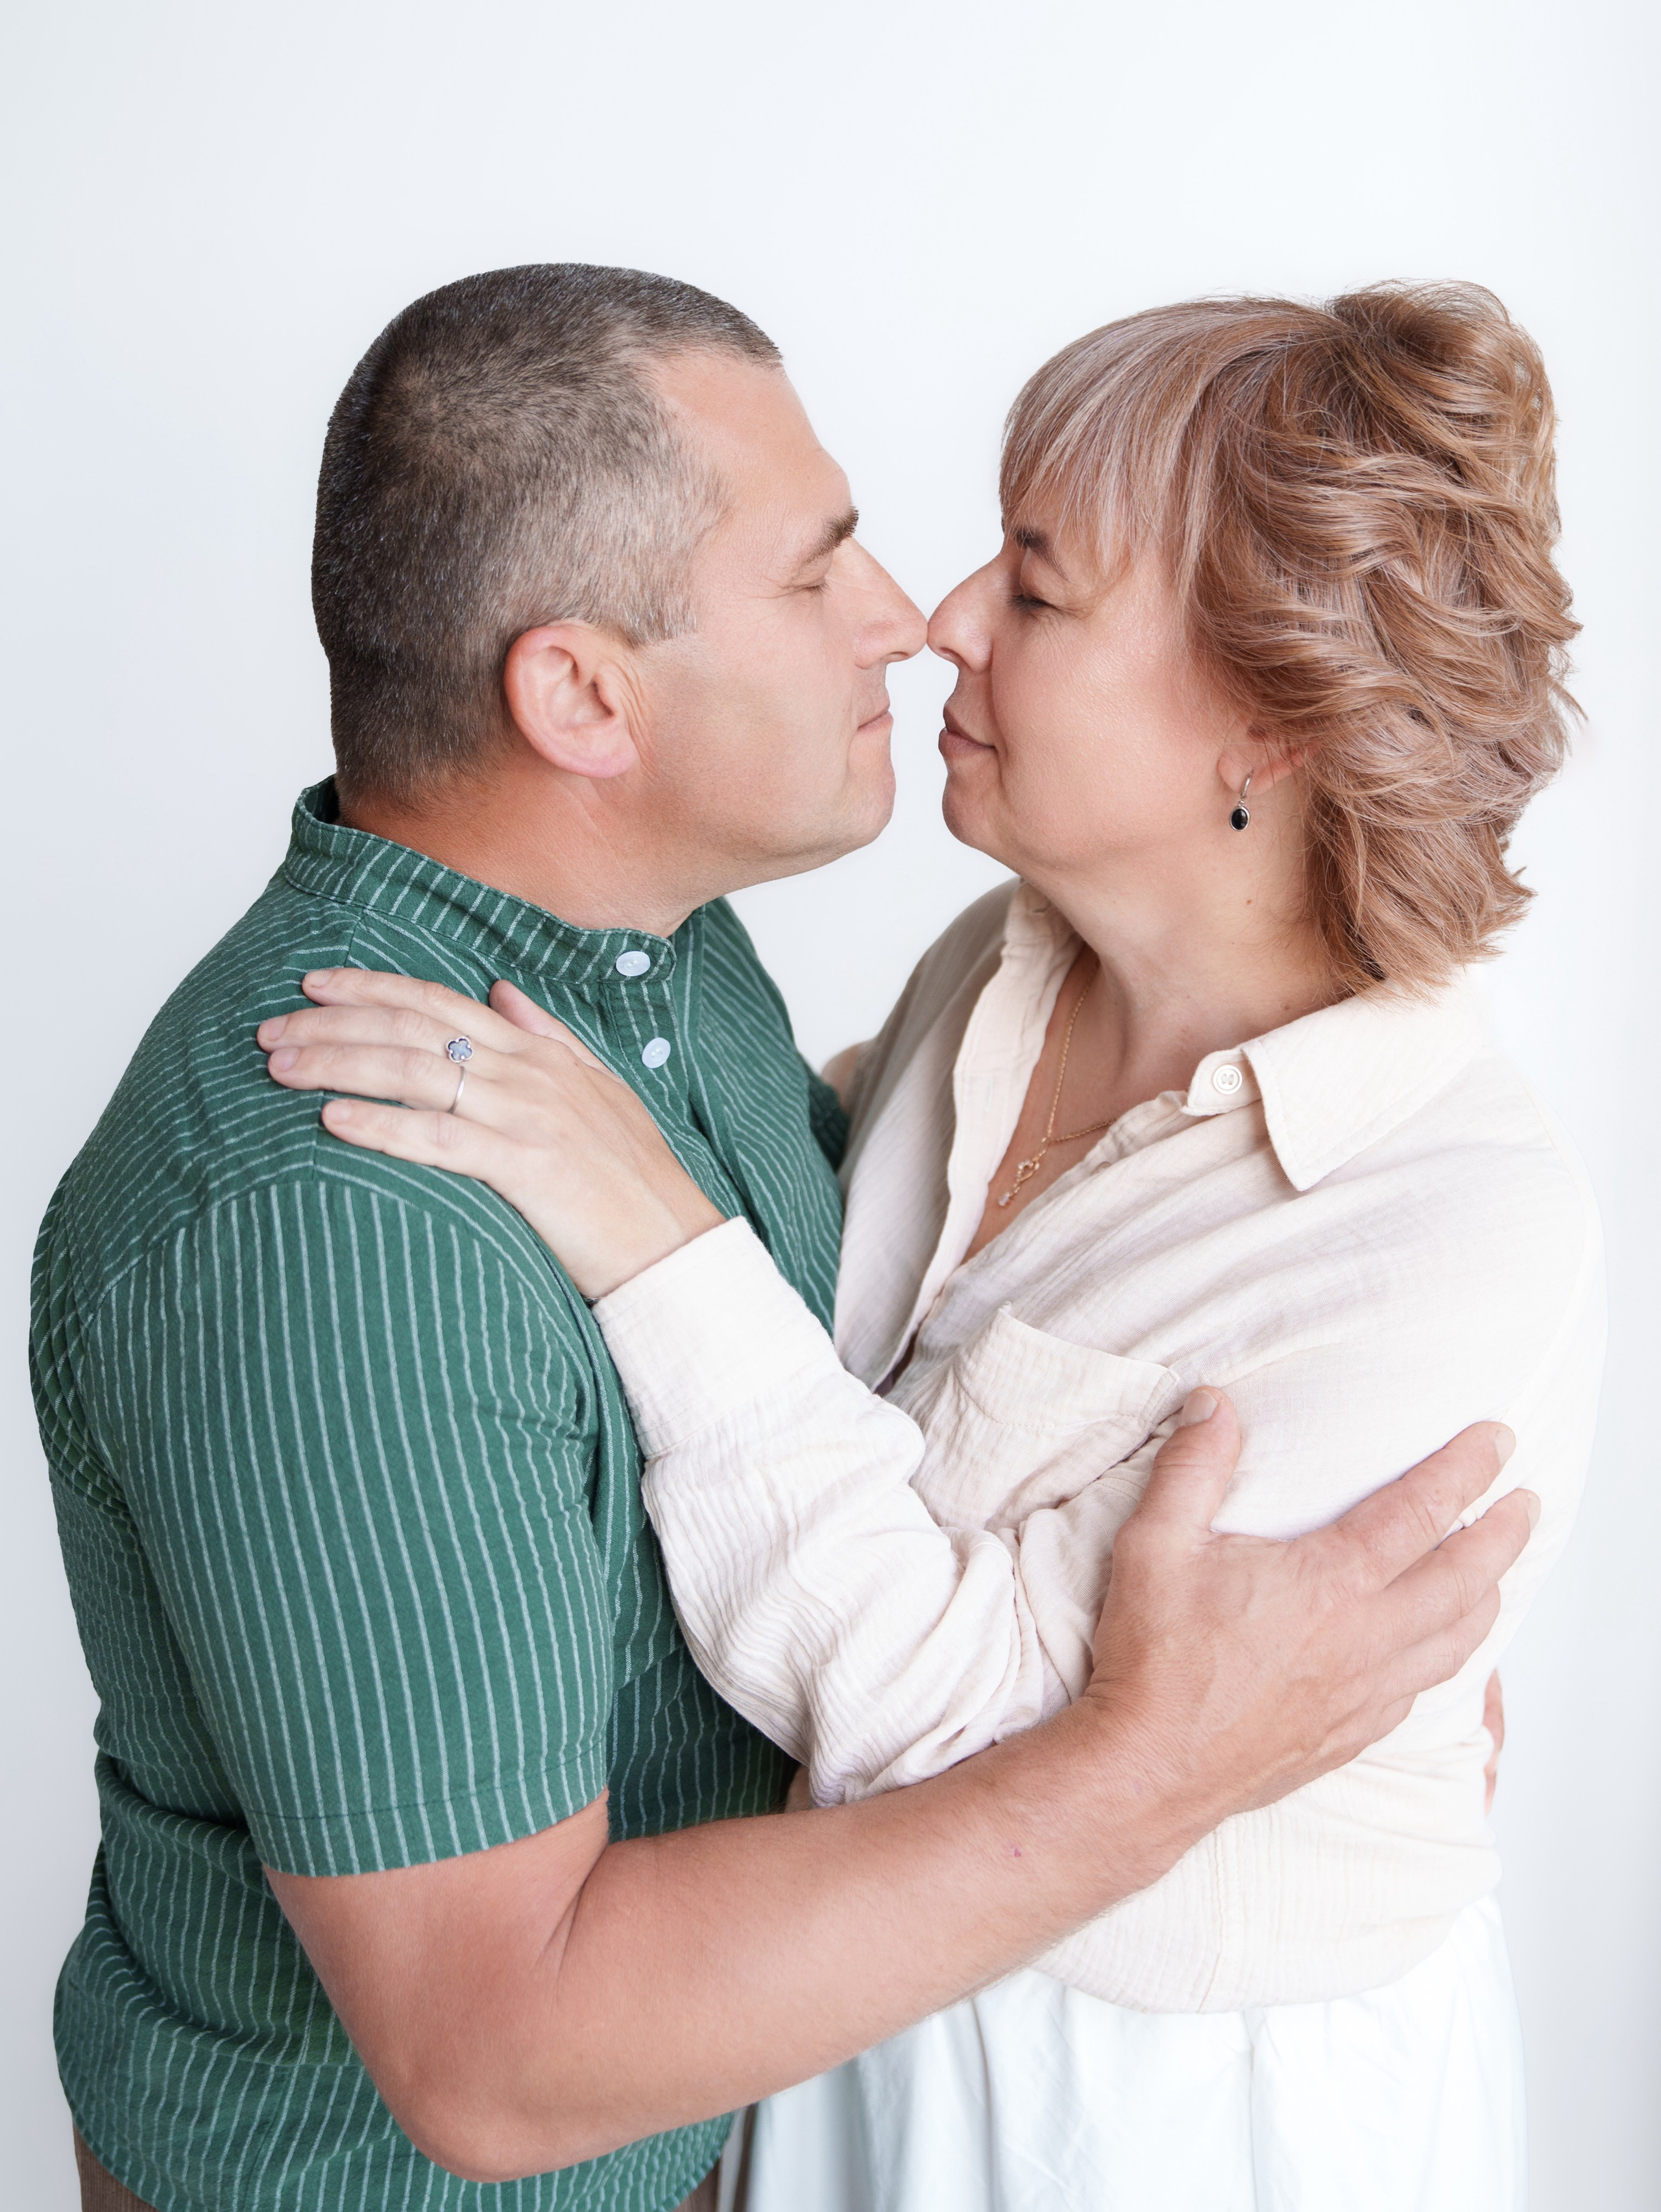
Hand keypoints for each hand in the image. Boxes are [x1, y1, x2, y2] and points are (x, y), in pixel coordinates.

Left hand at [259, 970, 723, 1297]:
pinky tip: (333, 1120)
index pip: (440, 1000)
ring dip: (340, 1064)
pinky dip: (382, 1125)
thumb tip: (502, 991)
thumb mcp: (598, 1089)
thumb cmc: (633, 1179)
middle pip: (414, 1027)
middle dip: (334, 1022)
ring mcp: (528, 1117)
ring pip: (415, 1072)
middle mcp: (529, 1073)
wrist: (675, 1245)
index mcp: (539, 1053)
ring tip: (281, 1068)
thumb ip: (549, 1036)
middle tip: (269, 1029)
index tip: (313, 983)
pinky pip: (439, 1139)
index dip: (372, 986)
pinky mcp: (527, 1168)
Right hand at [1088, 1389, 1533, 1826]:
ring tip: (1499, 1572)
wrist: (1152, 1768)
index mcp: (1330, 1584)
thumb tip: (1214, 1403)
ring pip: (1457, 1642)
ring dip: (1487, 1598)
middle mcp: (1365, 1638)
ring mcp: (1364, 1693)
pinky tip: (1439, 1649)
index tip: (1498, 1441)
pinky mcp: (1351, 1734)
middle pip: (1464, 1579)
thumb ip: (1192, 1466)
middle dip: (1504, 1534)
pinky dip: (1448, 1658)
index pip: (1421, 1513)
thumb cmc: (1155, 1658)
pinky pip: (1423, 1690)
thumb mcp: (1157, 1544)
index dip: (1465, 1471)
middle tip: (1527, 1502)